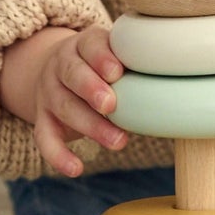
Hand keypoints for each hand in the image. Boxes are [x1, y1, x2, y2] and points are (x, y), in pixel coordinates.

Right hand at [0, 23, 128, 177]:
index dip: (101, 58)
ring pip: (64, 107)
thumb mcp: (111, 53)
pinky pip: (45, 137)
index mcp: (82, 45)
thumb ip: (132, 61)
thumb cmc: (99, 66)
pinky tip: (76, 169)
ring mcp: (49, 93)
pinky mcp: (43, 119)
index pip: (89, 45)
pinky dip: (58, 155)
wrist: (57, 73)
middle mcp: (60, 66)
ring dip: (90, 126)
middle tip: (111, 105)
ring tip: (118, 141)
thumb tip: (171, 79)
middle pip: (72, 74)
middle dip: (91, 89)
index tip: (117, 72)